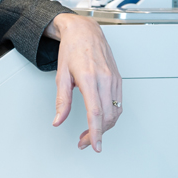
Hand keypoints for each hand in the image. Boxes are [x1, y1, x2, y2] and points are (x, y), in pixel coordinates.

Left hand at [46, 12, 121, 151]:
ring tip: (90, 134)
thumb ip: (62, 101)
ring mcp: (114, 79)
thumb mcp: (61, 76)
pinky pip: (118, 104)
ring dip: (104, 128)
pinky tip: (101, 120)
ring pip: (115, 112)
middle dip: (96, 134)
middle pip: (106, 116)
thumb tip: (58, 120)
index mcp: (89, 78)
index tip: (95, 146)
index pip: (95, 112)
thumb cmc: (72, 49)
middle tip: (84, 142)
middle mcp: (105, 79)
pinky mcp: (118, 79)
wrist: (85, 31)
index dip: (95, 132)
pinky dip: (111, 117)